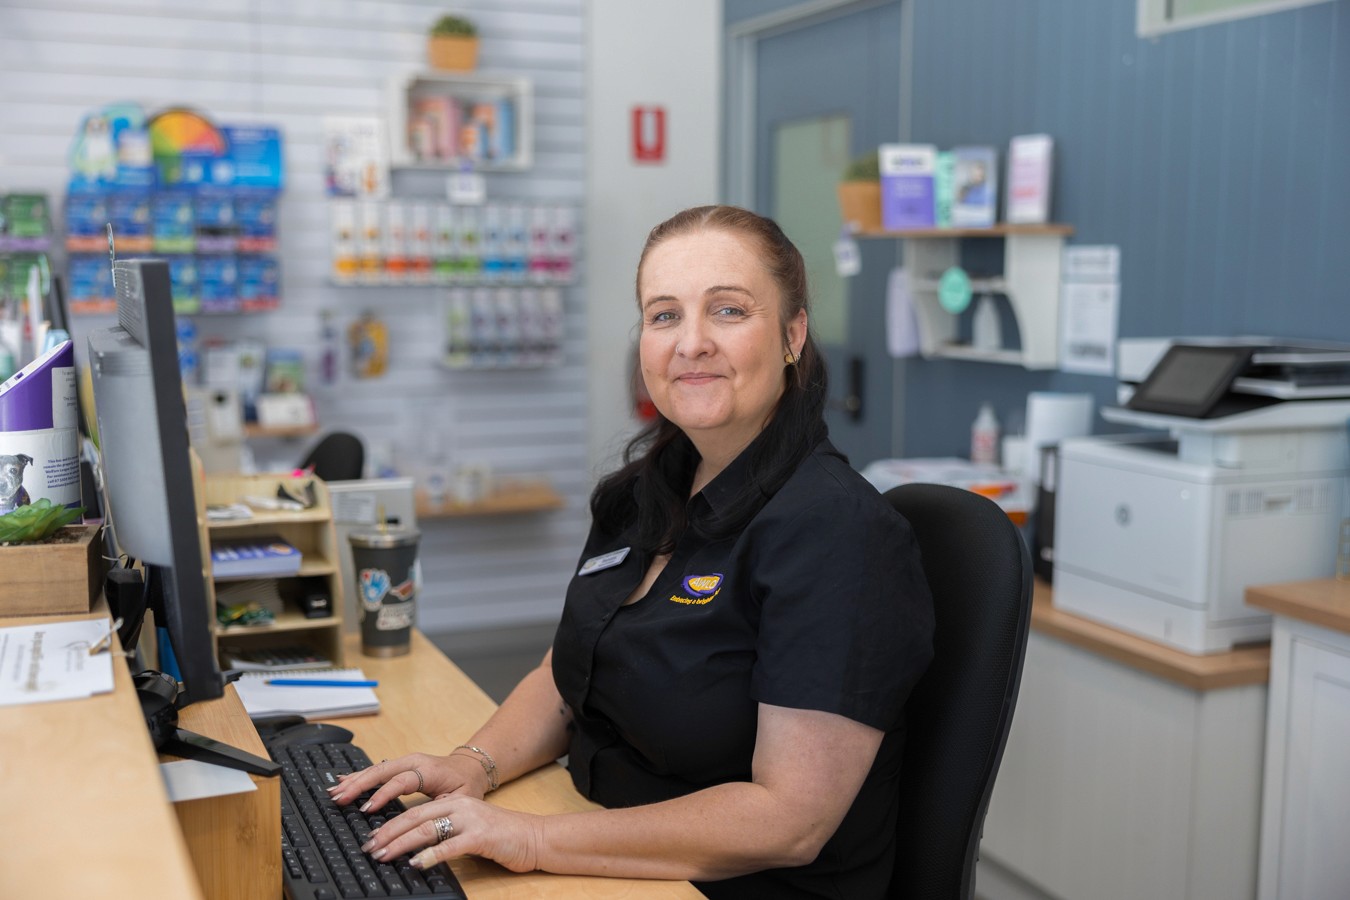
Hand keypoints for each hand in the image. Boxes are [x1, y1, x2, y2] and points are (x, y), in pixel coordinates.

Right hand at [328, 752, 488, 812]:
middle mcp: (414, 762)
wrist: (471, 767)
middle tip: (340, 798)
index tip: (366, 808)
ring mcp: (406, 761)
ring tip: (335, 790)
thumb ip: (442, 811)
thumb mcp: (461, 800)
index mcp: (429, 770)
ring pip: (376, 768)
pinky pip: (378, 769)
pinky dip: (360, 775)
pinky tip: (344, 780)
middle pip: (382, 771)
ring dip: (354, 780)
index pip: (401, 781)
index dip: (383, 794)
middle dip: (359, 784)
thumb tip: (423, 827)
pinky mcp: (401, 765)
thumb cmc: (466, 785)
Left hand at [361, 794, 543, 874]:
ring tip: (383, 855)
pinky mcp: (481, 837)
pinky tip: (416, 863)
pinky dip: (429, 855)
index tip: (371, 837)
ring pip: (427, 829)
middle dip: (388, 833)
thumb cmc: (501, 836)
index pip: (414, 811)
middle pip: (415, 817)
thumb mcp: (468, 828)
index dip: (390, 824)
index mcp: (455, 802)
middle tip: (369, 846)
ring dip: (401, 844)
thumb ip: (444, 831)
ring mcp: (470, 820)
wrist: (534, 837)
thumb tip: (413, 845)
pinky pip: (449, 846)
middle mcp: (460, 806)